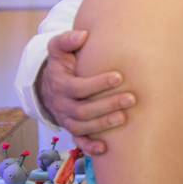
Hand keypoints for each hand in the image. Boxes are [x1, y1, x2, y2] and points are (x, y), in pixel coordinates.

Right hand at [38, 30, 135, 155]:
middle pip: (83, 110)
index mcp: (60, 85)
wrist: (51, 85)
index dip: (97, 83)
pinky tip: (105, 148)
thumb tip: (82, 35)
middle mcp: (62, 104)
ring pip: (82, 127)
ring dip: (103, 124)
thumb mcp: (59, 49)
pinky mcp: (72, 129)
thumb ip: (67, 40)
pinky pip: (78, 141)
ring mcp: (67, 119)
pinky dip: (89, 147)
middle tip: (131, 98)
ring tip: (124, 117)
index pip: (78, 87)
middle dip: (107, 105)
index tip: (119, 76)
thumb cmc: (64, 64)